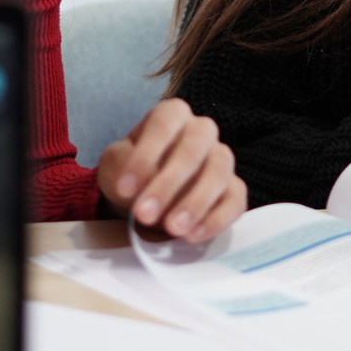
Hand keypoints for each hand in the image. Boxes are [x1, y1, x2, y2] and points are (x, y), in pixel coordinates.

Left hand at [96, 98, 246, 242]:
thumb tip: (143, 183)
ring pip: (218, 173)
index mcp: (172, 115)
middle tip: (144, 214)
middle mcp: (202, 131)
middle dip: (167, 184)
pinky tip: (192, 235)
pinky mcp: (234, 189)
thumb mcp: (115, 166)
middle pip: (193, 150)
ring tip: (172, 228)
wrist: (145, 200)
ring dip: (195, 202)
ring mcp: (221, 159)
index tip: (124, 188)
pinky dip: (216, 219)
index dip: (145, 155)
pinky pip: (235, 202)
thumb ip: (123, 167)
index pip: (163, 125)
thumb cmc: (131, 176)